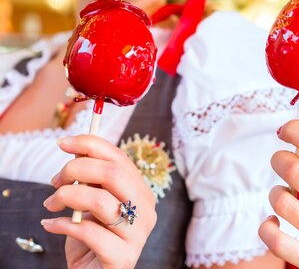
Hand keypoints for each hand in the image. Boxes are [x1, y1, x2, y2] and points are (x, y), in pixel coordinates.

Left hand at [41, 135, 156, 268]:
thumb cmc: (92, 238)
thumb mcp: (92, 204)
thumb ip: (92, 180)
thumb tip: (76, 150)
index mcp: (141, 192)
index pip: (120, 158)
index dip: (91, 145)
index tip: (63, 142)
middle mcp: (146, 210)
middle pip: (113, 174)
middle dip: (76, 169)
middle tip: (54, 180)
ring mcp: (138, 234)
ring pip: (100, 200)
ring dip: (66, 197)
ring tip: (50, 204)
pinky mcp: (123, 257)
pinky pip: (89, 232)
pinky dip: (63, 224)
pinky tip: (51, 224)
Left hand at [258, 120, 298, 268]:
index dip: (298, 129)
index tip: (287, 130)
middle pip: (295, 170)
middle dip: (279, 159)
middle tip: (280, 160)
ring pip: (281, 201)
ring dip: (275, 192)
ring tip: (283, 194)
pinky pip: (274, 239)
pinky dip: (267, 226)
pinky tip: (274, 222)